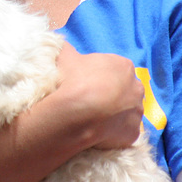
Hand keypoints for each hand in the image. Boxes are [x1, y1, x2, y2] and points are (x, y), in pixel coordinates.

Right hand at [0, 42, 144, 181]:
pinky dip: (107, 134)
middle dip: (103, 95)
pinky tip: (88, 135)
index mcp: (120, 65)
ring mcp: (132, 117)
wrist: (63, 120)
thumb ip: (61, 50)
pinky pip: (118, 133)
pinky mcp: (127, 139)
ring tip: (80, 120)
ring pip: (121, 113)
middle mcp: (133, 89)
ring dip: (107, 116)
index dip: (94, 76)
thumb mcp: (57, 55)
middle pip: (120, 90)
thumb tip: (48, 42)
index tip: (78, 84)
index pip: (112, 68)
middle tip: (79, 101)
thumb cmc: (60, 82)